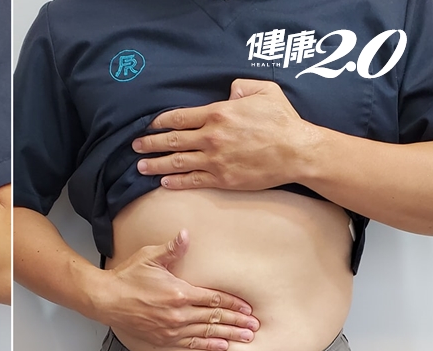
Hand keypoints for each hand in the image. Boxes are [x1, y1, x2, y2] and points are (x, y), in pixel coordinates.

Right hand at [90, 230, 258, 350]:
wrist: (106, 300)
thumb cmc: (127, 277)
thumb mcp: (149, 258)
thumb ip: (171, 249)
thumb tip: (186, 234)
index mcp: (179, 292)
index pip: (213, 299)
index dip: (233, 304)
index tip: (248, 308)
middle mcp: (178, 313)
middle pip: (214, 317)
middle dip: (237, 322)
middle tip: (254, 326)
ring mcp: (172, 328)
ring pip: (206, 332)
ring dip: (228, 335)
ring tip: (246, 338)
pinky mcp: (164, 338)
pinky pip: (191, 343)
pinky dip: (208, 345)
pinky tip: (221, 346)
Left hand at [133, 79, 317, 190]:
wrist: (297, 152)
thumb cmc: (283, 120)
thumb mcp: (265, 91)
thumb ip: (242, 86)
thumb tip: (229, 90)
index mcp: (218, 113)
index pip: (179, 117)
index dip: (160, 122)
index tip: (149, 125)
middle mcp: (211, 136)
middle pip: (172, 140)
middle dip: (150, 143)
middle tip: (135, 146)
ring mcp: (215, 159)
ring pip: (177, 162)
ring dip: (156, 164)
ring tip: (140, 166)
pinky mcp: (223, 179)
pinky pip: (193, 180)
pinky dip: (175, 182)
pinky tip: (163, 182)